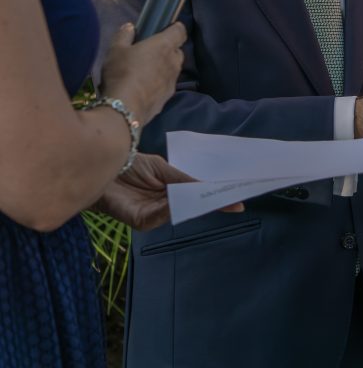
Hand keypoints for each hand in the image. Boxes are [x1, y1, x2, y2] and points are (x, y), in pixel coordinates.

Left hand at [93, 153, 242, 230]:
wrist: (100, 164)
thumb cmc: (130, 164)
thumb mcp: (163, 169)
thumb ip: (182, 181)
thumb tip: (206, 189)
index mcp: (171, 193)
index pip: (197, 196)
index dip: (217, 198)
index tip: (240, 200)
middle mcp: (164, 207)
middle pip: (192, 207)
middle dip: (212, 204)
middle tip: (235, 202)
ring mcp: (153, 216)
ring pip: (180, 212)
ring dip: (195, 204)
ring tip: (215, 196)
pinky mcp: (140, 221)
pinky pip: (161, 215)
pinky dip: (172, 207)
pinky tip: (179, 198)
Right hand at [100, 22, 185, 125]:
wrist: (125, 108)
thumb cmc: (121, 72)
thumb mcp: (116, 50)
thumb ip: (124, 35)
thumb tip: (130, 27)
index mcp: (164, 46)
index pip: (180, 31)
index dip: (175, 28)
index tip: (167, 29)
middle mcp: (174, 62)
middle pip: (177, 51)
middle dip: (168, 49)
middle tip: (151, 52)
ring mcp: (173, 81)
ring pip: (173, 69)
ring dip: (164, 67)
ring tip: (146, 71)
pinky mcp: (168, 96)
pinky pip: (167, 85)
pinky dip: (159, 83)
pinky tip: (144, 87)